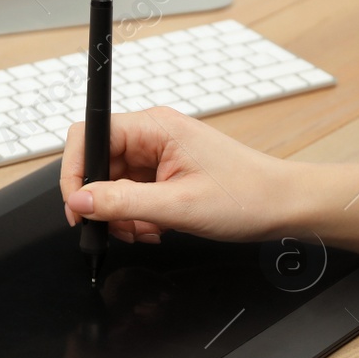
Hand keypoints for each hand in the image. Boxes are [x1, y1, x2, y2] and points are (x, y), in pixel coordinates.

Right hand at [59, 106, 297, 242]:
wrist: (284, 206)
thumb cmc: (246, 195)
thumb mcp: (177, 207)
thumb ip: (121, 204)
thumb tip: (80, 202)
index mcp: (154, 127)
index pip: (89, 134)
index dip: (75, 171)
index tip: (78, 207)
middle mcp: (153, 134)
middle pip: (99, 164)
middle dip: (104, 203)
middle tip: (120, 228)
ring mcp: (159, 154)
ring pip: (114, 185)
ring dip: (123, 215)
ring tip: (148, 230)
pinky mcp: (166, 172)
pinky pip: (133, 194)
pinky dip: (138, 217)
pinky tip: (157, 229)